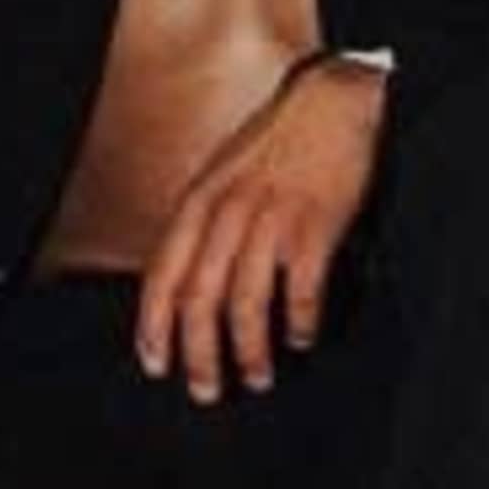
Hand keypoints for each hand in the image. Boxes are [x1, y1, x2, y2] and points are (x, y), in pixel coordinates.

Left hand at [136, 58, 386, 402]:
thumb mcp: (221, 172)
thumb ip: (203, 221)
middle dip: (199, 355)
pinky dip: (299, 323)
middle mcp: (228, 214)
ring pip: (246, 304)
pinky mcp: (316, 227)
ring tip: (256, 377)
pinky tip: (301, 338)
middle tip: (206, 390)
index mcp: (198, 202)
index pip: (161, 278)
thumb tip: (190, 278)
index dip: (154, 329)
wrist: (334, 98)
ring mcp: (272, 221)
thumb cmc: (279, 138)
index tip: (156, 365)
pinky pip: (300, 292)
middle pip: (200, 301)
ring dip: (249, 351)